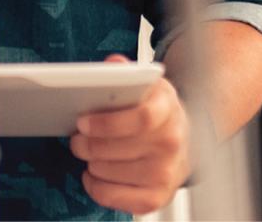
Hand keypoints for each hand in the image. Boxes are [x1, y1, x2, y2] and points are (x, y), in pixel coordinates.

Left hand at [68, 54, 190, 214]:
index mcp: (167, 109)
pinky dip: (96, 186)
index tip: (82, 121)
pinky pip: (114, 197)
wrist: (185, 142)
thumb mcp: (145, 86)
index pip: (141, 118)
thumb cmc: (156, 113)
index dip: (106, 123)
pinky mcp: (157, 196)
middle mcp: (171, 143)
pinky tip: (93, 174)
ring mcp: (166, 173)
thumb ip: (126, 73)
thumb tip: (114, 65)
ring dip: (90, 163)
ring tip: (88, 152)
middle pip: (116, 148)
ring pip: (109, 172)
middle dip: (86, 144)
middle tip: (77, 138)